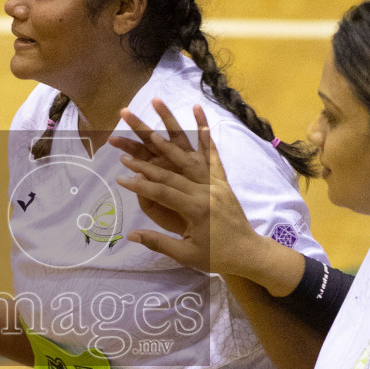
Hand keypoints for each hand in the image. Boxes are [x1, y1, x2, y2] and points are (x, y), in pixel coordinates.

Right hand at [110, 100, 272, 280]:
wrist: (248, 252)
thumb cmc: (216, 257)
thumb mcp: (186, 255)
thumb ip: (158, 242)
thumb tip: (130, 234)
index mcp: (196, 209)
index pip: (162, 192)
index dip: (140, 185)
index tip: (120, 177)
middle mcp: (206, 190)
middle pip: (171, 168)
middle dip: (144, 156)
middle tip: (123, 144)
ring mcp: (215, 182)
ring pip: (189, 153)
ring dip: (170, 131)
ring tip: (154, 115)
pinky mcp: (222, 179)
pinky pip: (212, 153)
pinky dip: (204, 132)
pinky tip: (196, 111)